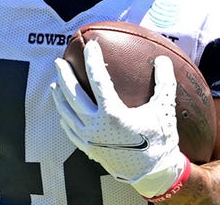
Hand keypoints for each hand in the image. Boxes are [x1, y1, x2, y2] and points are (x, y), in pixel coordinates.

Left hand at [51, 40, 188, 198]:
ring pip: (66, 112)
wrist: (155, 174)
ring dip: (59, 96)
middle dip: (64, 75)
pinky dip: (64, 117)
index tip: (91, 46)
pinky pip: (70, 130)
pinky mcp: (88, 149)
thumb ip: (164, 83)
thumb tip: (164, 59)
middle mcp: (96, 126)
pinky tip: (62, 111)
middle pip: (72, 95)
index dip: (93, 60)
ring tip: (55, 83)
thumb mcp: (165, 110)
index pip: (97, 80)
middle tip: (58, 61)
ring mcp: (89, 138)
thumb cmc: (160, 140)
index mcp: (112, 114)